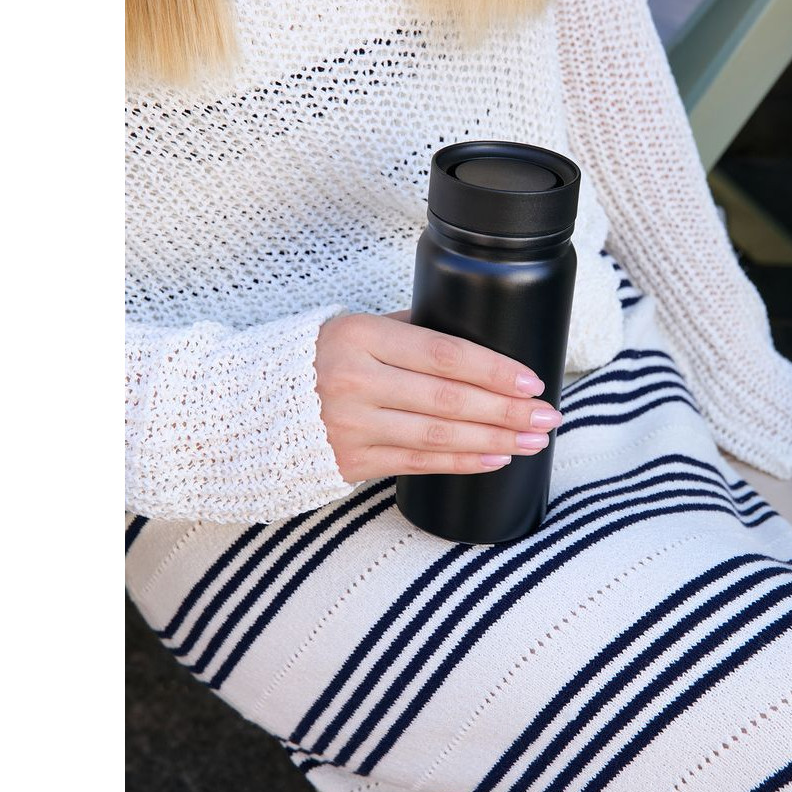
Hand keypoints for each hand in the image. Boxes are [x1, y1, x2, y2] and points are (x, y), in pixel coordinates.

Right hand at [314, 312, 562, 482]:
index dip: (495, 370)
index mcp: (360, 337)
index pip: (445, 354)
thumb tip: (467, 333)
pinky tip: (495, 458)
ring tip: (533, 441)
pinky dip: (461, 462)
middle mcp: (355, 381)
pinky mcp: (349, 462)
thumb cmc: (308, 360)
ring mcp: (350, 426)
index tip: (532, 381)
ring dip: (495, 440)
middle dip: (507, 410)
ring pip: (440, 436)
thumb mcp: (350, 327)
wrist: (244, 408)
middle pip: (450, 399)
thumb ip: (405, 329)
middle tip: (547, 416)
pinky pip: (418, 463)